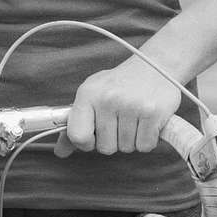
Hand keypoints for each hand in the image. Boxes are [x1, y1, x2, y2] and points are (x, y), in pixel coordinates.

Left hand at [55, 57, 181, 157]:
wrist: (156, 65)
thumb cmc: (121, 84)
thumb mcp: (94, 95)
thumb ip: (76, 122)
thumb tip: (60, 152)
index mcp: (88, 93)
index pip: (77, 135)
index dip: (86, 142)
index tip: (95, 134)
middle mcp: (107, 98)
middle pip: (105, 148)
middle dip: (114, 139)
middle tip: (121, 118)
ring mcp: (130, 105)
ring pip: (126, 148)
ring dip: (131, 138)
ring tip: (135, 115)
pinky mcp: (152, 113)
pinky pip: (145, 146)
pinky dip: (147, 139)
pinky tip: (147, 120)